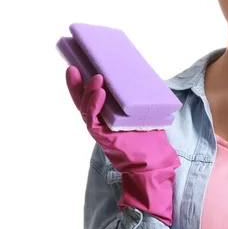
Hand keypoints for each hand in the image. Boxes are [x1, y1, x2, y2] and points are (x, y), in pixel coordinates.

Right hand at [66, 66, 180, 224]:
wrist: (153, 162)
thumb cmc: (149, 138)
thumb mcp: (141, 113)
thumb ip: (135, 99)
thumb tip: (140, 75)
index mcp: (106, 116)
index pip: (90, 98)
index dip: (83, 83)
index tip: (79, 66)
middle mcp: (99, 123)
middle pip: (82, 102)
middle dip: (76, 85)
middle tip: (74, 68)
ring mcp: (100, 130)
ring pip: (86, 109)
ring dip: (89, 92)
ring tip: (96, 78)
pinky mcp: (102, 137)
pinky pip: (93, 120)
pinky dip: (94, 106)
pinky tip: (99, 93)